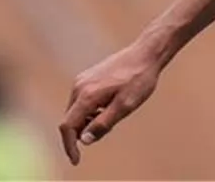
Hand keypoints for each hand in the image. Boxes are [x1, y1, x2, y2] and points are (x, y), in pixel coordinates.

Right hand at [58, 42, 161, 164]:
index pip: (67, 126)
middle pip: (70, 119)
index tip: (76, 160)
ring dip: (88, 121)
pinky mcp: (88, 77)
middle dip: (83, 132)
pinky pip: (82, 101)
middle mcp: (79, 86)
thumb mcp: (126, 105)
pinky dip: (91, 110)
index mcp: (86, 95)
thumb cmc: (139, 79)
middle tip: (110, 127)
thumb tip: (84, 140)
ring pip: (76, 110)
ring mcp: (82, 80)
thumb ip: (104, 123)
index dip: (69, 146)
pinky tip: (110, 105)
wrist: (146, 53)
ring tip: (115, 113)